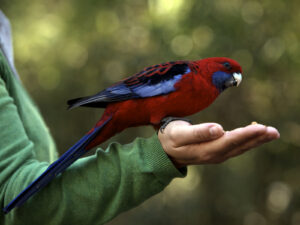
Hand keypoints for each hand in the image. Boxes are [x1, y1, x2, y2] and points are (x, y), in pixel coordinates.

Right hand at [158, 121, 279, 167]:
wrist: (166, 151)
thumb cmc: (170, 138)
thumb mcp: (179, 134)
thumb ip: (197, 133)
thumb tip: (219, 130)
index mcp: (205, 150)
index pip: (229, 141)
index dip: (245, 135)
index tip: (261, 128)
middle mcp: (214, 155)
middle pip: (238, 146)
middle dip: (256, 139)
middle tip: (274, 132)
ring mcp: (216, 155)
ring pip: (239, 148)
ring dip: (255, 141)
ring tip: (271, 133)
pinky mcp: (217, 152)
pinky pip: (235, 147)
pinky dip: (247, 141)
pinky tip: (255, 135)